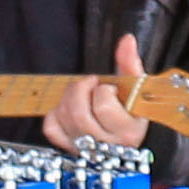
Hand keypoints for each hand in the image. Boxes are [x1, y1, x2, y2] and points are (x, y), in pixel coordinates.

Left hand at [45, 33, 150, 152]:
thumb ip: (130, 64)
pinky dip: (55, 113)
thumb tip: (127, 40)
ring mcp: (85, 148)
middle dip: (81, 89)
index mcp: (127, 131)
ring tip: (82, 94)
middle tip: (91, 84)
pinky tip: (67, 109)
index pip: (103, 105)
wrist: (126, 142)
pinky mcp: (68, 147)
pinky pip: (52, 128)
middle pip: (78, 112)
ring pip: (64, 117)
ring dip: (68, 97)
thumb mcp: (137, 91)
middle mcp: (105, 144)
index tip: (111, 88)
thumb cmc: (132, 114)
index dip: (103, 90)